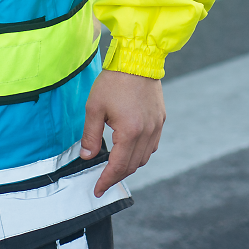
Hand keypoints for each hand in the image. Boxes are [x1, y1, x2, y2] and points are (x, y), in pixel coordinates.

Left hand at [82, 70, 163, 195]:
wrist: (138, 58)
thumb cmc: (114, 81)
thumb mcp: (94, 108)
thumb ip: (90, 135)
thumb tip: (88, 156)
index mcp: (130, 132)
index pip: (118, 166)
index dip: (106, 180)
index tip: (98, 190)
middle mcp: (147, 133)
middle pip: (132, 166)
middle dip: (116, 177)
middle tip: (103, 182)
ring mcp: (156, 126)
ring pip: (144, 158)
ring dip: (129, 166)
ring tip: (114, 167)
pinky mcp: (160, 119)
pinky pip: (152, 145)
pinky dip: (140, 153)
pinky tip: (129, 150)